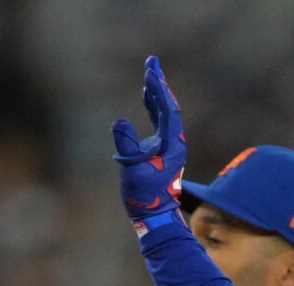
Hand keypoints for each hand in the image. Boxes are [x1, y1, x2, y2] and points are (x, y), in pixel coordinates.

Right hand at [111, 55, 187, 226]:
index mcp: (173, 145)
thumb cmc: (144, 197)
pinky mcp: (162, 149)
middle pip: (169, 106)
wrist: (154, 216)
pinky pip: (160, 121)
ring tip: (149, 72)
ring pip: (166, 112)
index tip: (150, 73)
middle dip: (160, 84)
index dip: (159, 90)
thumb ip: (127, 147)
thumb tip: (118, 123)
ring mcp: (170, 145)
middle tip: (152, 61)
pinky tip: (146, 95)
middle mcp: (175, 142)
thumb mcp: (133, 171)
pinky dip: (153, 106)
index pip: (168, 111)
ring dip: (157, 92)